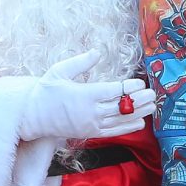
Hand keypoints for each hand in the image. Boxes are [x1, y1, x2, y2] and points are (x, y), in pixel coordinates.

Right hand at [18, 52, 155, 142]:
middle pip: (122, 106)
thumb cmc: (46, 91)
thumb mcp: (60, 71)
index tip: (140, 83)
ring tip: (152, 107)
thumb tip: (97, 52)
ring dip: (138, 113)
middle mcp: (91, 111)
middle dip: (139, 100)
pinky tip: (139, 123)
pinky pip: (113, 132)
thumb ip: (81, 62)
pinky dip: (127, 128)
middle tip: (153, 94)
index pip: (114, 91)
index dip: (130, 87)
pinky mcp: (90, 134)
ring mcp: (91, 125)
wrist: (33, 116)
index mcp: (85, 94)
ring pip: (121, 119)